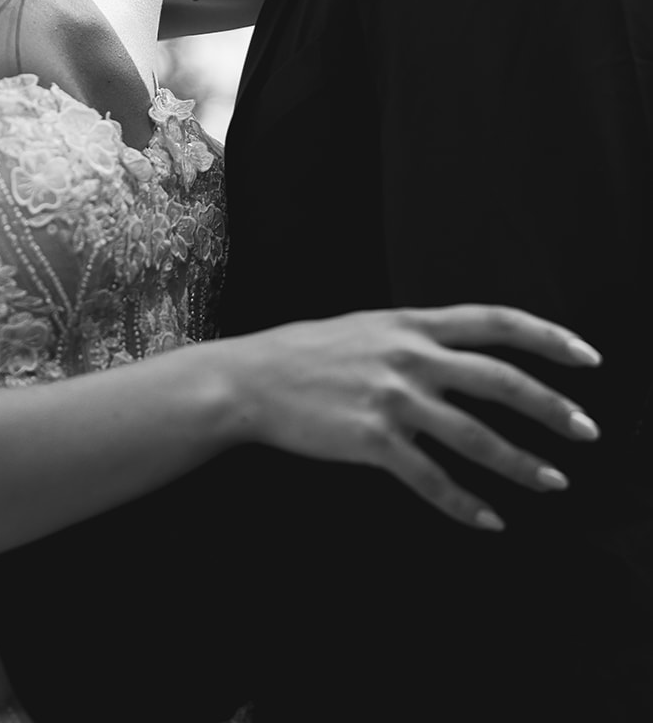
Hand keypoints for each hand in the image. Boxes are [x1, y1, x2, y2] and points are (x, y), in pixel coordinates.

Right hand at [234, 304, 600, 531]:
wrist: (251, 379)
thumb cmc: (308, 353)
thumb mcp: (369, 326)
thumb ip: (417, 335)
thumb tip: (464, 351)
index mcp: (412, 323)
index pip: (495, 321)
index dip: (548, 336)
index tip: (589, 356)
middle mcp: (408, 356)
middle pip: (499, 379)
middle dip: (550, 407)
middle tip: (587, 430)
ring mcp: (391, 398)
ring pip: (475, 435)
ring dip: (522, 462)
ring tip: (555, 481)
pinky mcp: (371, 440)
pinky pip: (431, 479)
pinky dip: (465, 504)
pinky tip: (489, 520)